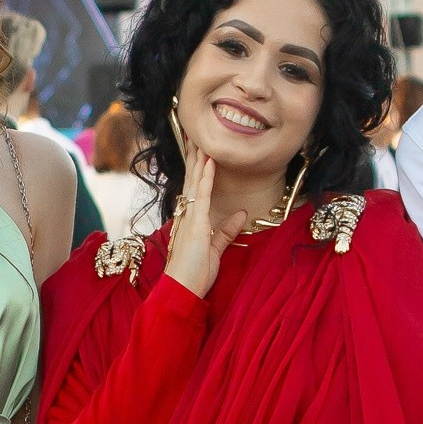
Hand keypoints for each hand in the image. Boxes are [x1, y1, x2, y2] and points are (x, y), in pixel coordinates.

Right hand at [161, 122, 221, 298]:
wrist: (181, 289)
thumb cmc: (194, 274)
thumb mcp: (215, 250)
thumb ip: (226, 231)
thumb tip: (241, 214)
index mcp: (191, 220)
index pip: (195, 189)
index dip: (197, 169)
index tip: (199, 150)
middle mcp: (188, 215)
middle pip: (191, 180)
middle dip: (193, 157)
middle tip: (194, 134)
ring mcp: (190, 218)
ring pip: (194, 182)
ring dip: (199, 160)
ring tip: (201, 139)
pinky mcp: (196, 224)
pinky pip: (202, 196)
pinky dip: (206, 179)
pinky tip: (209, 163)